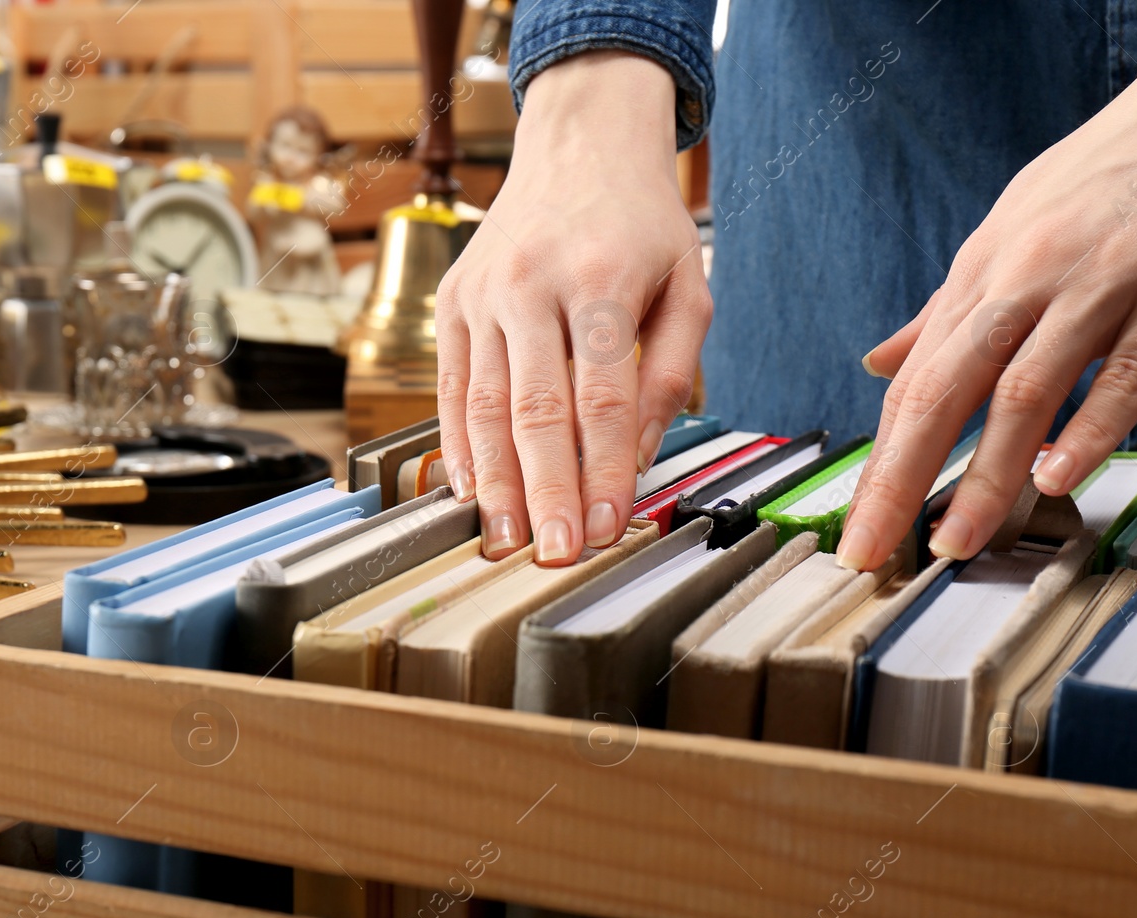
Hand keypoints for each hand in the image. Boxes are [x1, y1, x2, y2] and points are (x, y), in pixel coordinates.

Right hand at [435, 51, 706, 564]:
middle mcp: (532, 284)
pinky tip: (470, 490)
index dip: (605, 470)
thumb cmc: (639, 222)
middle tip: (556, 551)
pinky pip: (449, 387)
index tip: (610, 526)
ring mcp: (482, 293)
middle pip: (536, 409)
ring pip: (484, 405)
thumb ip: (669, 372)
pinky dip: (458, 445)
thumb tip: (638, 457)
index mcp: (603, 278)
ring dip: (495, 481)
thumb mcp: (687, 284)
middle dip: (546, 491)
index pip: (603, 396)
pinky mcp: (450, 303)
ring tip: (506, 538)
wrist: (578, 146)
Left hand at [842, 11, 1136, 569]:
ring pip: (1025, 391)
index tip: (860, 522)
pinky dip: (1088, 429)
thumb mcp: (1008, 232)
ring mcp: (1098, 285)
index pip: (914, 384)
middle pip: (945, 391)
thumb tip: (881, 363)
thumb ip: (948, 309)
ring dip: (988, 474)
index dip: (881, 460)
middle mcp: (1025, 278)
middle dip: (901, 478)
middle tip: (875, 545)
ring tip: (960, 537)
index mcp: (981, 273)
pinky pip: (1124, 372)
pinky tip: (1057, 476)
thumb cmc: (1100, 179)